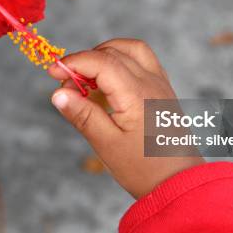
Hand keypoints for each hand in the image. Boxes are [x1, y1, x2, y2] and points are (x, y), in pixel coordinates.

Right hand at [48, 38, 203, 198]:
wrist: (179, 182)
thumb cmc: (144, 169)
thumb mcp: (106, 145)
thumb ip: (83, 115)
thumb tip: (58, 94)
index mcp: (136, 94)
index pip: (100, 61)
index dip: (73, 63)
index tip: (53, 73)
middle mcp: (151, 82)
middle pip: (113, 52)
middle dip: (85, 60)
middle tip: (67, 85)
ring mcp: (160, 83)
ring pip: (130, 49)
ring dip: (104, 54)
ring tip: (88, 79)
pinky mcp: (163, 89)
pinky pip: (142, 60)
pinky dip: (121, 60)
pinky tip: (109, 83)